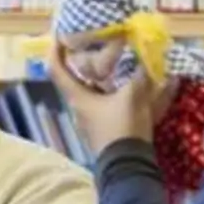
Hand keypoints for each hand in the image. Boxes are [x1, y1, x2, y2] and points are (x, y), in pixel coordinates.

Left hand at [50, 46, 173, 152]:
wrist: (128, 167)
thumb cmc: (122, 128)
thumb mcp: (133, 97)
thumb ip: (140, 76)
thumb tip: (149, 57)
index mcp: (77, 98)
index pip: (55, 70)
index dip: (54, 51)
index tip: (59, 36)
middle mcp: (78, 108)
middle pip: (73, 80)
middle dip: (81, 62)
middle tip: (93, 46)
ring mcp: (90, 120)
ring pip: (90, 92)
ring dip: (99, 78)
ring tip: (114, 63)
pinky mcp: (103, 129)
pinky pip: (103, 104)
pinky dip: (111, 93)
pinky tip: (128, 87)